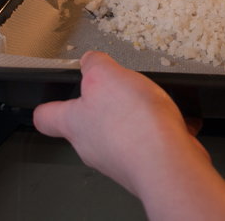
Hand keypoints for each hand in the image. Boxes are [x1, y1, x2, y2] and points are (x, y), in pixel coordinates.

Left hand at [34, 51, 224, 220]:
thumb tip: (89, 61)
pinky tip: (177, 120)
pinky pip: (153, 142)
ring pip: (121, 134)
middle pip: (87, 126)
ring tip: (154, 103)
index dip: (50, 106)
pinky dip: (164, 129)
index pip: (47, 117)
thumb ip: (94, 65)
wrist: (167, 162)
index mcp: (75, 123)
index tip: (55, 99)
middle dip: (103, 107)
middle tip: (117, 91)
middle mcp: (92, 146)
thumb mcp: (105, 76)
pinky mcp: (146, 164)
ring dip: (137, 118)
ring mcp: (119, 159)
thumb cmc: (133, 124)